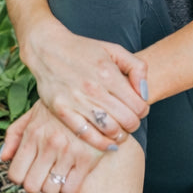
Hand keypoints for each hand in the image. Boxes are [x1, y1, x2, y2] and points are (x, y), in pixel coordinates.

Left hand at [0, 99, 105, 192]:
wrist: (92, 100)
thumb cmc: (60, 109)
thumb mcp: (32, 115)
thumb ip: (13, 135)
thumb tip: (3, 158)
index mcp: (33, 134)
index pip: (16, 174)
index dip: (20, 178)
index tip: (27, 173)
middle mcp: (49, 144)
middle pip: (32, 186)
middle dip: (35, 185)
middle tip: (42, 177)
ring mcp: (69, 152)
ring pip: (51, 190)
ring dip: (52, 186)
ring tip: (57, 175)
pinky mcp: (87, 159)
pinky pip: (70, 189)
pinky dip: (68, 187)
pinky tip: (70, 175)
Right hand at [24, 18, 148, 153]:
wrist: (47, 49)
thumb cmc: (83, 50)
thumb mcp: (114, 50)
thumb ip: (137, 68)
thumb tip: (145, 93)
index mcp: (108, 73)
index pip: (138, 105)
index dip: (143, 110)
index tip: (138, 109)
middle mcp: (94, 88)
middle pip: (127, 121)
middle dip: (133, 124)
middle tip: (130, 122)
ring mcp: (77, 101)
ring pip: (109, 130)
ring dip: (120, 135)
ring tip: (120, 132)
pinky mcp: (62, 111)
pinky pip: (86, 134)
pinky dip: (101, 143)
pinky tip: (108, 143)